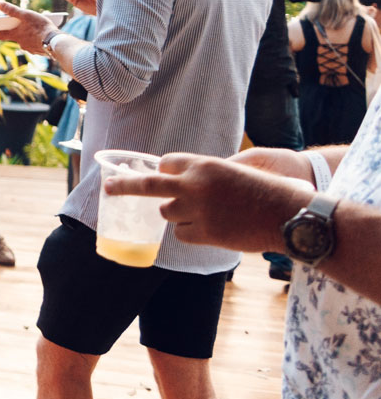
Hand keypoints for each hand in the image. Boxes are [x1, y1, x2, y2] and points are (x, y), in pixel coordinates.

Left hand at [0, 1, 55, 52]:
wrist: (55, 42)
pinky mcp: (39, 50)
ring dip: (27, 35)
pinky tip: (42, 36)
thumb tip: (0, 4)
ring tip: (34, 28)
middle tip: (13, 28)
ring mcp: (30, 48)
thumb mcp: (26, 15)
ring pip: (26, 40)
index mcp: (15, 35)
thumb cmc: (40, 27)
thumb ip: (12, 10)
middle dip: (13, 32)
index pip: (0, 34)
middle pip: (14, 37)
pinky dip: (36, 40)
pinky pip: (35, 44)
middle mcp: (21, 43)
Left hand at [102, 153, 313, 252]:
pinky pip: (182, 234)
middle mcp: (195, 185)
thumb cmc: (267, 191)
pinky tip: (214, 230)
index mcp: (204, 164)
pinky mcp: (205, 233)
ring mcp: (198, 210)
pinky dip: (191, 233)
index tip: (162, 177)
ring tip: (210, 215)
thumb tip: (178, 182)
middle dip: (123, 186)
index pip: (167, 164)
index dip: (166, 172)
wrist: (290, 215)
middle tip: (107, 188)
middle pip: (146, 185)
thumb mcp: (233, 171)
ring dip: (180, 215)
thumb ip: (205, 176)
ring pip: (168, 213)